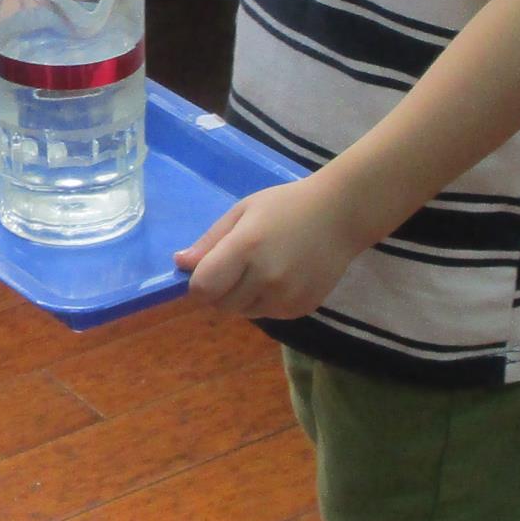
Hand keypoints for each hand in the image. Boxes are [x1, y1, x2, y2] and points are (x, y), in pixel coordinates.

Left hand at [176, 177, 374, 321]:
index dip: (198, 283)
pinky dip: (265, 302)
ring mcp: (286, 296)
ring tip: (261, 269)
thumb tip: (180, 264)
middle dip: (220, 290)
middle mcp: (266, 277)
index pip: (203, 288)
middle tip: (237, 266)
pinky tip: (281, 277)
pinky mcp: (300, 309)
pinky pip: (267, 314)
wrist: (340, 215)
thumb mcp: (243, 211)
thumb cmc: (286, 205)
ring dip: (242, 298)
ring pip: (243, 312)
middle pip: (221, 304)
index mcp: (246, 247)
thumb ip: (210, 241)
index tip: (207, 270)